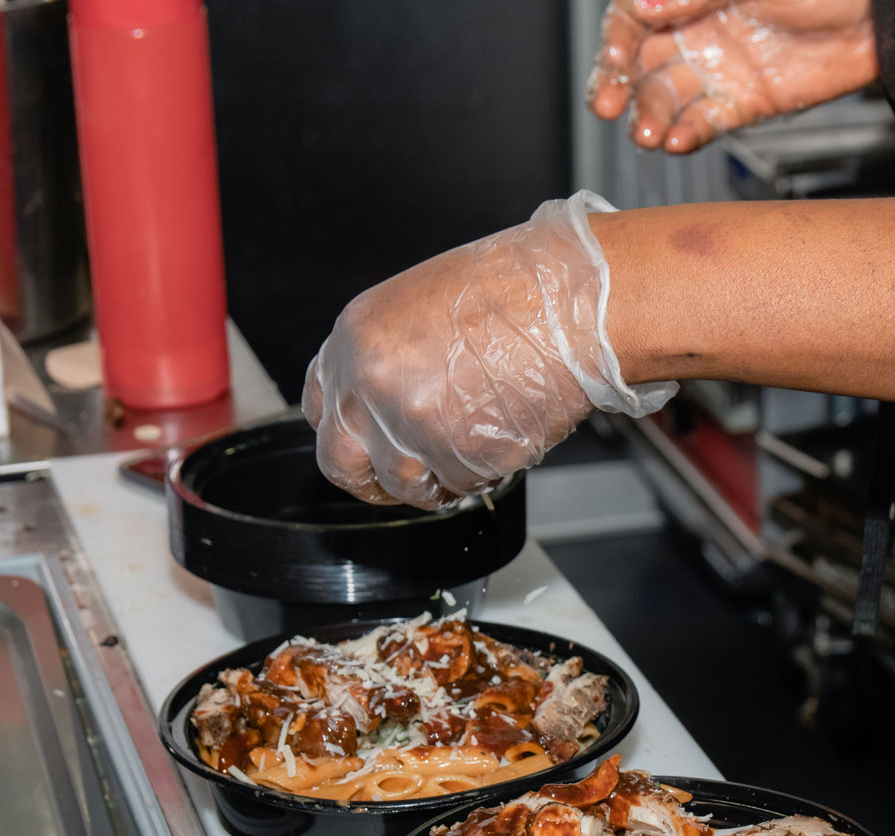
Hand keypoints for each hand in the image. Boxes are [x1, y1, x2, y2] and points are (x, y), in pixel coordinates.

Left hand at [303, 192, 676, 508]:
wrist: (575, 301)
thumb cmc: (518, 289)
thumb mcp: (423, 304)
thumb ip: (389, 357)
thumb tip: (381, 399)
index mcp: (355, 339)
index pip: (319, 407)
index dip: (345, 431)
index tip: (363, 442)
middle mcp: (370, 386)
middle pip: (343, 465)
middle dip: (373, 479)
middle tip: (406, 474)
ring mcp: (411, 428)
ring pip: (405, 487)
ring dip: (436, 479)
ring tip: (473, 440)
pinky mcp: (459, 458)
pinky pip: (460, 487)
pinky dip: (482, 472)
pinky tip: (504, 430)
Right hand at [587, 0, 877, 153]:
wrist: (880, 15)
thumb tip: (643, 6)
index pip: (633, 17)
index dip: (615, 40)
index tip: (613, 59)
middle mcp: (696, 29)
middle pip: (639, 62)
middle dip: (617, 85)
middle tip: (607, 105)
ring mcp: (719, 68)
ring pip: (666, 97)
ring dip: (649, 116)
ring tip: (646, 134)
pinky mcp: (744, 102)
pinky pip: (704, 123)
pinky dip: (687, 134)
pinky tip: (675, 141)